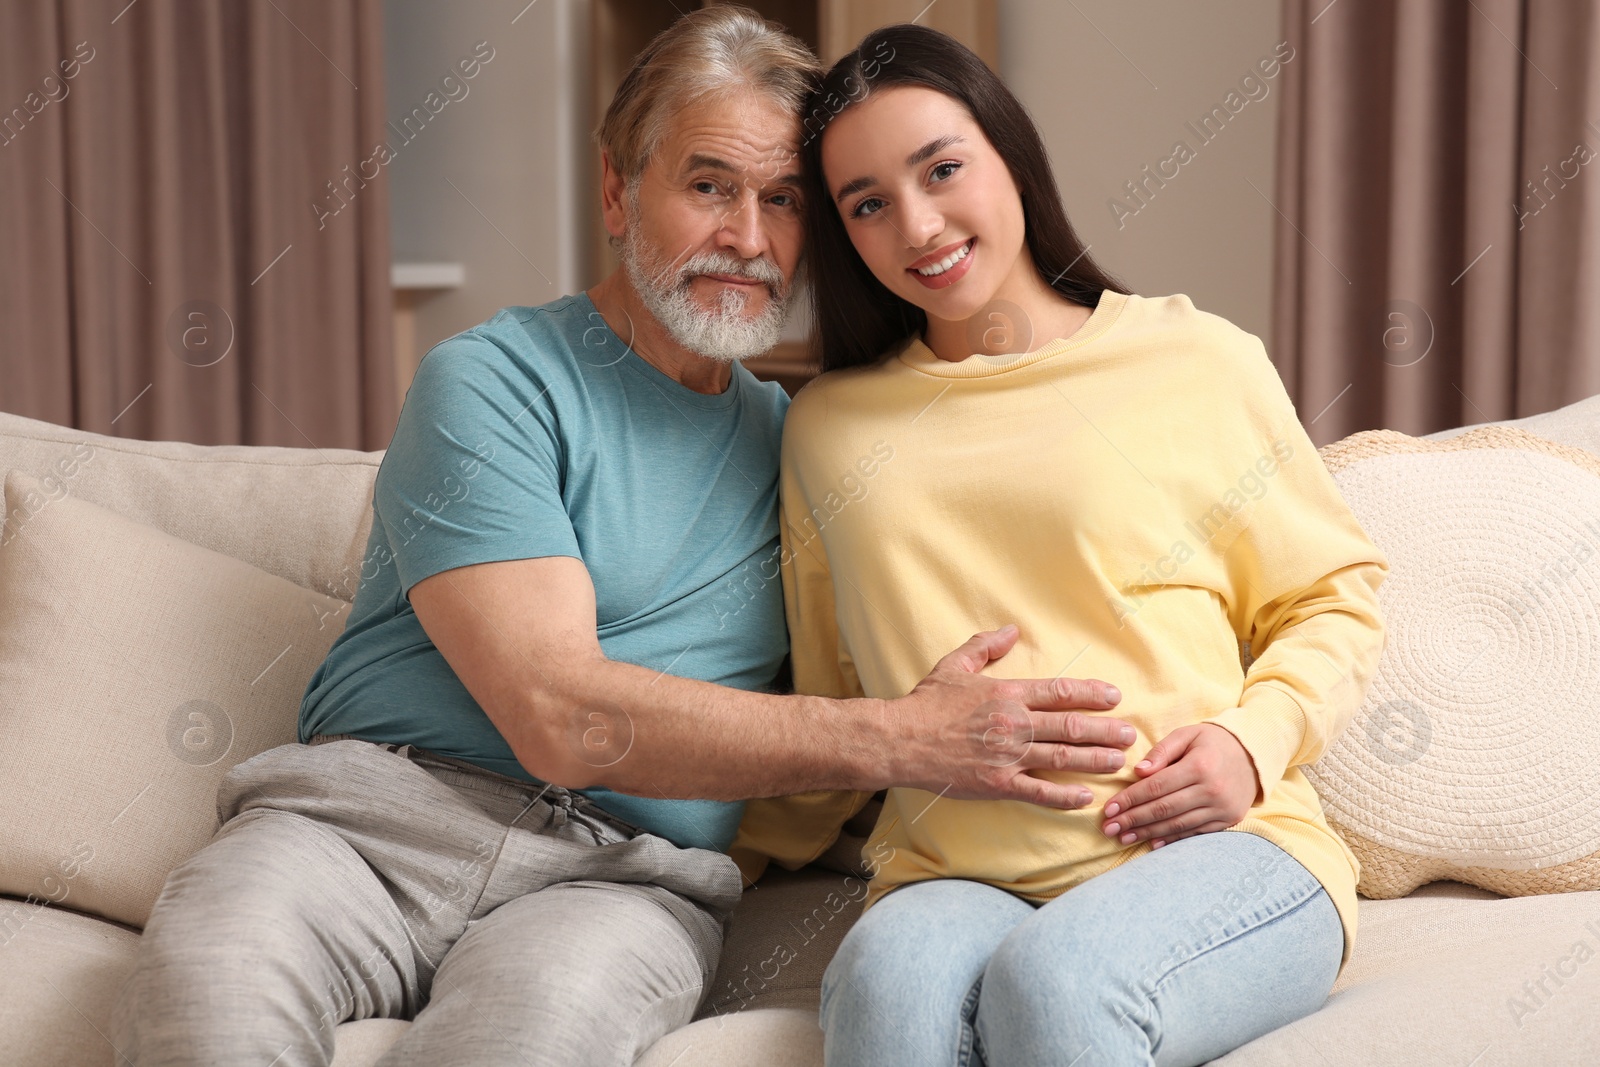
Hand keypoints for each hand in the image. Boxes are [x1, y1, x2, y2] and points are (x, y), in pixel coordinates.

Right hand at [884, 625, 1133, 809]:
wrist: (899, 741)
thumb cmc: (926, 703)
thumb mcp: (954, 665)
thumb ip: (985, 646)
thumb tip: (1010, 629)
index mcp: (1006, 694)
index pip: (1060, 691)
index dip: (1091, 693)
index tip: (1114, 697)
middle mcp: (1013, 724)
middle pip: (1070, 726)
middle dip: (1105, 730)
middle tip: (1129, 734)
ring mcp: (1007, 756)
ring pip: (1062, 757)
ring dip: (1095, 759)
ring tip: (1119, 761)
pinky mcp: (998, 784)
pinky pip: (1039, 792)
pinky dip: (1065, 795)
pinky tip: (1086, 796)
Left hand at [1100, 722, 1257, 847]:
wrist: (1255, 755)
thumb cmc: (1213, 742)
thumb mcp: (1188, 734)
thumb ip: (1162, 750)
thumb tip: (1138, 772)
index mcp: (1199, 766)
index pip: (1156, 787)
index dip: (1130, 799)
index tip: (1109, 809)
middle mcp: (1212, 790)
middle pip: (1163, 809)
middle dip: (1132, 820)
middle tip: (1109, 828)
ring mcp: (1222, 809)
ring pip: (1176, 825)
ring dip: (1147, 833)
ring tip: (1123, 837)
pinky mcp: (1228, 820)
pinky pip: (1194, 833)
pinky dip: (1171, 840)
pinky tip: (1151, 844)